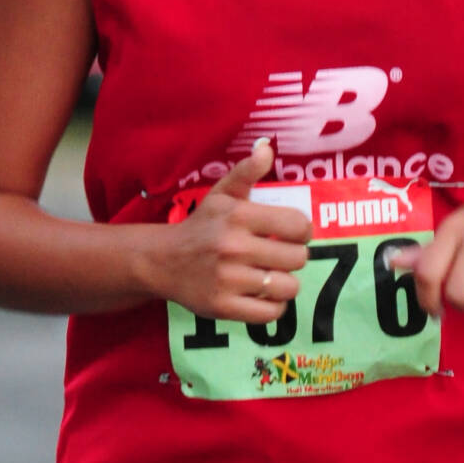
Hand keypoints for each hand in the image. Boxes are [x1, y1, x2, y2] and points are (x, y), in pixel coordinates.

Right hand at [128, 139, 310, 321]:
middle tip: (278, 257)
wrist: (162, 261)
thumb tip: (266, 149)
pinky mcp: (223, 307)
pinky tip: (263, 295)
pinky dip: (274, 306)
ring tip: (271, 276)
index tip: (291, 235)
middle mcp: (233, 247)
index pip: (298, 226)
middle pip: (297, 258)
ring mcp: (228, 280)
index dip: (302, 231)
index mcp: (238, 216)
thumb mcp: (221, 195)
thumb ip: (246, 172)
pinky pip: (271, 313)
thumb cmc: (201, 226)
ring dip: (284, 283)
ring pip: (288, 287)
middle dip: (293, 257)